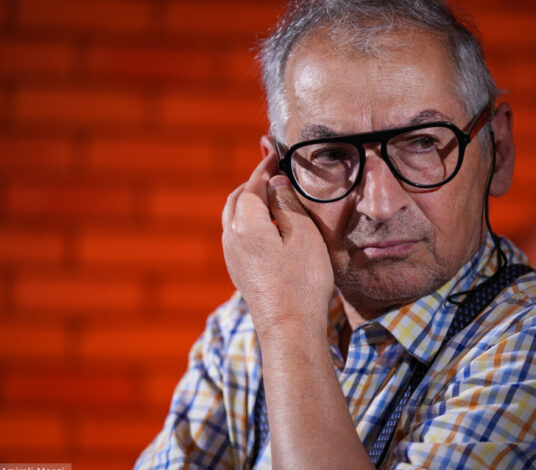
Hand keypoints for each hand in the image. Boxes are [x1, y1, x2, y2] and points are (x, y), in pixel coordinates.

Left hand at [221, 152, 334, 338]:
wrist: (289, 329)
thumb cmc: (302, 282)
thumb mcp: (304, 236)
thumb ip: (288, 205)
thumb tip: (276, 184)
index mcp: (247, 225)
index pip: (252, 186)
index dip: (264, 168)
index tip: (274, 154)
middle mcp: (232, 238)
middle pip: (236, 200)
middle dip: (253, 183)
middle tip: (272, 172)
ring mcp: (232, 257)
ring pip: (233, 218)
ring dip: (248, 201)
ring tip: (269, 195)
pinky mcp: (239, 272)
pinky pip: (236, 235)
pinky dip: (248, 220)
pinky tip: (266, 227)